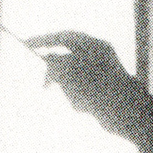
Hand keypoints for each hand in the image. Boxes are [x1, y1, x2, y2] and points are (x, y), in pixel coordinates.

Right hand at [23, 31, 139, 128]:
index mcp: (96, 45)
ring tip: (77, 98)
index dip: (44, 40)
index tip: (26, 44)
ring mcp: (100, 76)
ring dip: (67, 89)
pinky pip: (78, 94)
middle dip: (55, 72)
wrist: (127, 114)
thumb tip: (47, 62)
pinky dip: (76, 99)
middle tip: (44, 83)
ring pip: (70, 79)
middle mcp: (99, 58)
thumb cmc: (99, 87)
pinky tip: (85, 107)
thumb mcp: (70, 71)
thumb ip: (54, 63)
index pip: (64, 37)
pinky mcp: (101, 95)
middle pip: (66, 59)